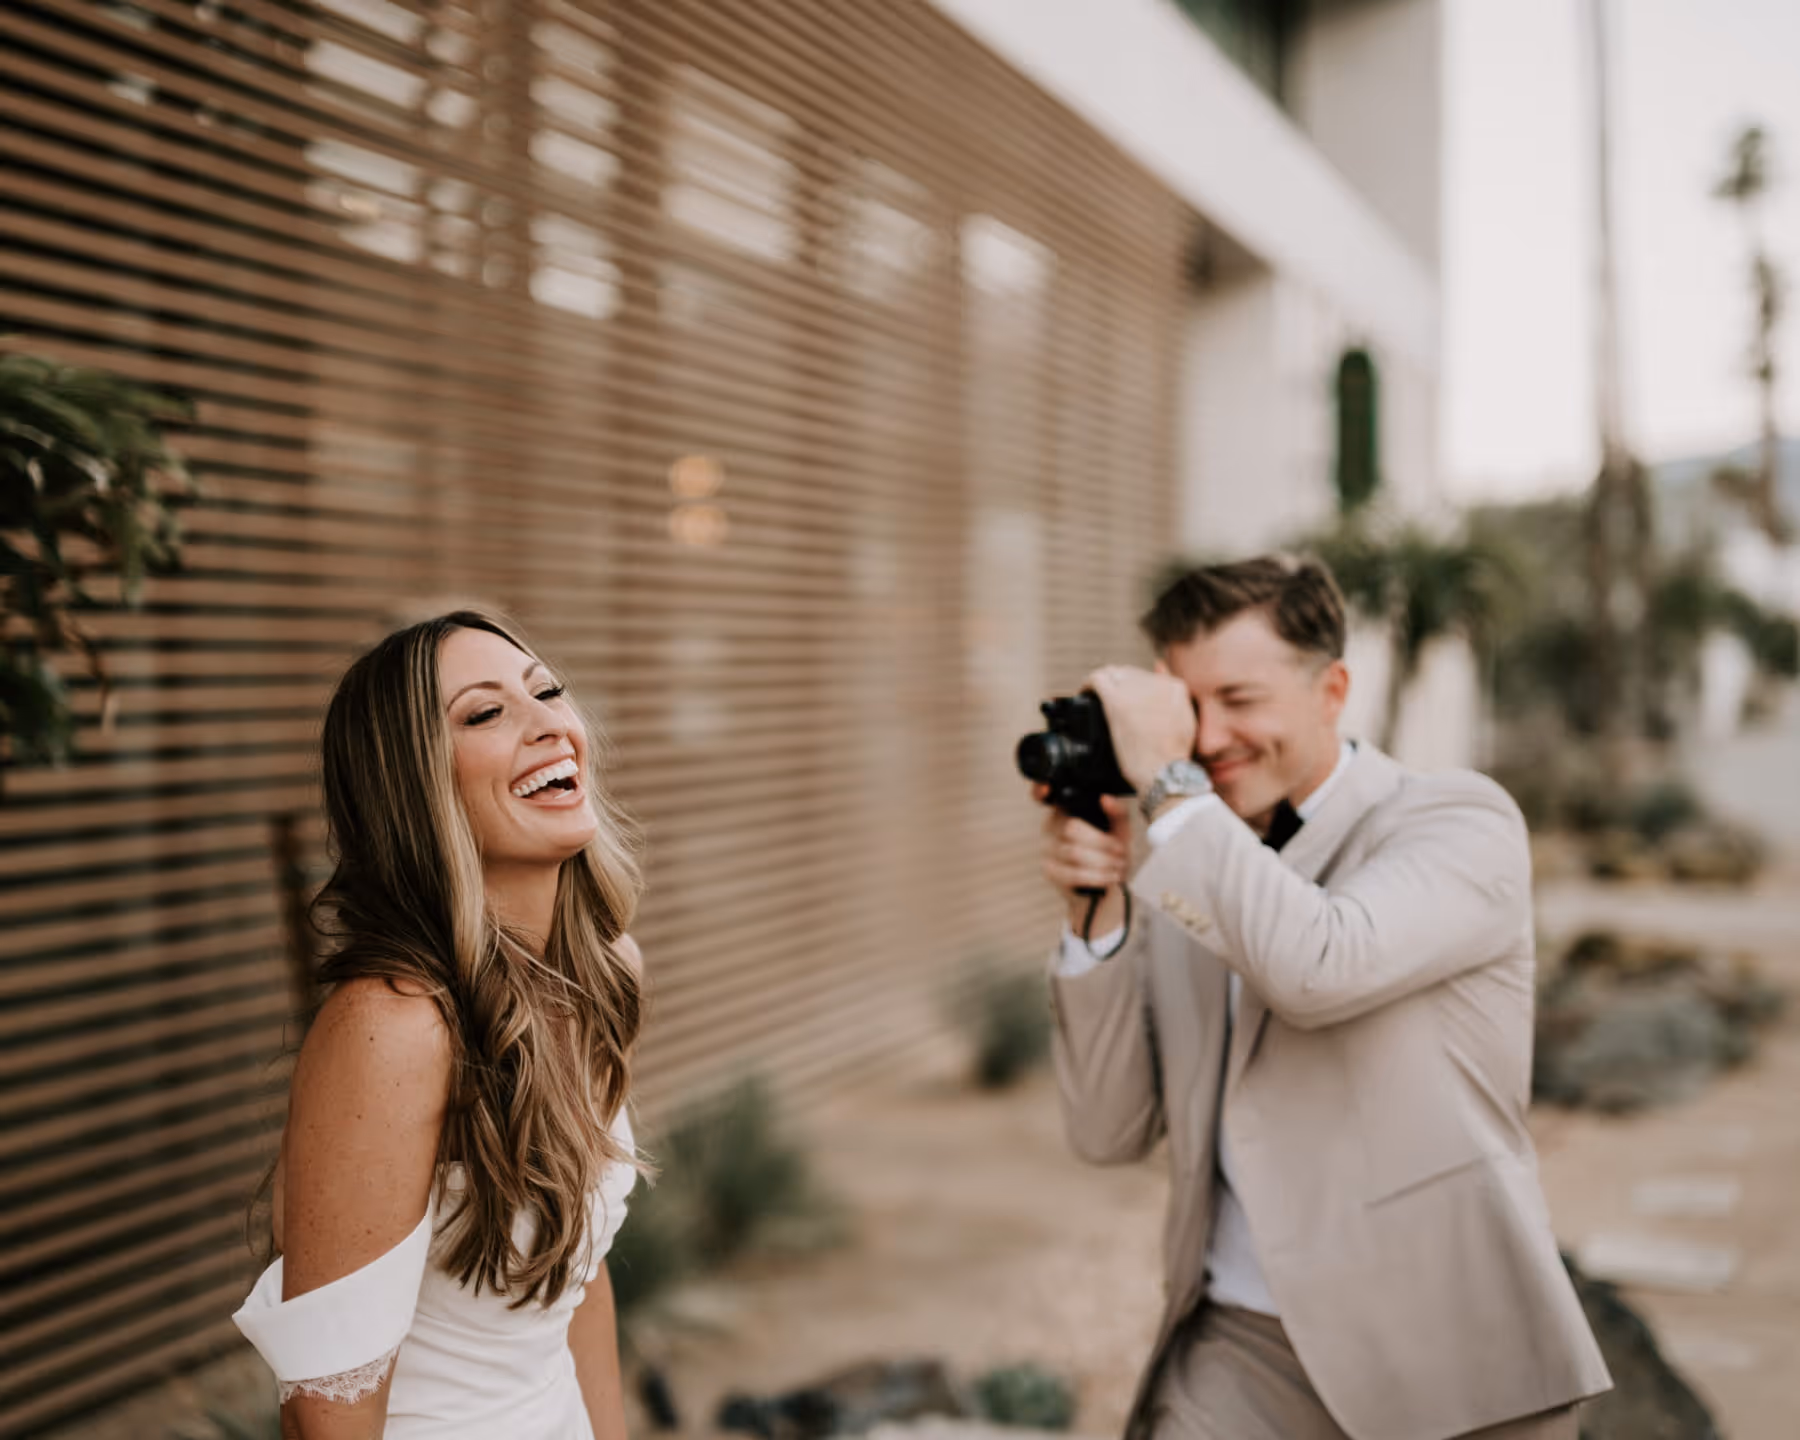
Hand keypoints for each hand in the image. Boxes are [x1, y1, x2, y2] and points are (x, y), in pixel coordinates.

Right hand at [1034, 786, 1131, 932]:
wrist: (1105, 886)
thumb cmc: (1110, 853)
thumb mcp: (1119, 829)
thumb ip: (1117, 812)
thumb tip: (1106, 798)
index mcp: (1063, 810)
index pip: (1041, 796)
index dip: (1039, 790)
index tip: (1049, 789)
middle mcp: (1049, 827)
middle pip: (1072, 828)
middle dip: (1103, 842)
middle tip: (1120, 851)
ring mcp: (1047, 849)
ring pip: (1074, 852)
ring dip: (1103, 861)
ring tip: (1119, 865)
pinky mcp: (1050, 871)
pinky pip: (1073, 874)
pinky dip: (1097, 876)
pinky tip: (1110, 876)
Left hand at [1086, 664, 1196, 792]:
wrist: (1165, 776)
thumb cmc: (1173, 758)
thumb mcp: (1185, 722)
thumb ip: (1174, 694)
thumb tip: (1158, 664)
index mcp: (1175, 688)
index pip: (1146, 677)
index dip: (1131, 687)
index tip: (1124, 699)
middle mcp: (1156, 684)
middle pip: (1128, 674)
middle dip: (1116, 685)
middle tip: (1106, 701)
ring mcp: (1136, 692)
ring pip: (1112, 674)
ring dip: (1102, 684)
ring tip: (1094, 697)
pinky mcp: (1117, 702)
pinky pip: (1097, 680)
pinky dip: (1087, 684)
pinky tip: (1083, 693)